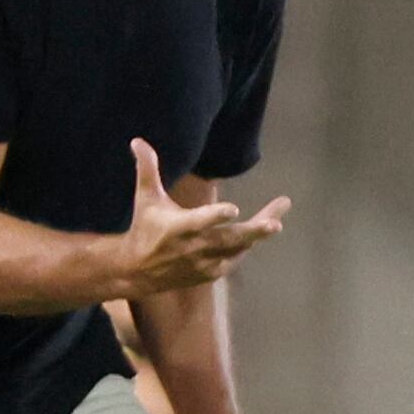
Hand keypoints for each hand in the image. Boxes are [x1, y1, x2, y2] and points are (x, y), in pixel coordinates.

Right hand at [120, 140, 289, 296]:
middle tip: (275, 224)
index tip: (234, 209)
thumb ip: (147, 169)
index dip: (216, 215)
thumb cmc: (144, 228)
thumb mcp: (145, 198)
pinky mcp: (210, 273)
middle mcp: (194, 247)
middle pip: (228, 239)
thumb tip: (138, 140)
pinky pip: (233, 259)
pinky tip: (260, 233)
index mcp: (178, 227)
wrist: (137, 271)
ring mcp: (203, 262)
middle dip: (253, 231)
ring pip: (235, 249)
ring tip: (276, 222)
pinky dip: (244, 247)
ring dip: (256, 235)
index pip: (200, 221)